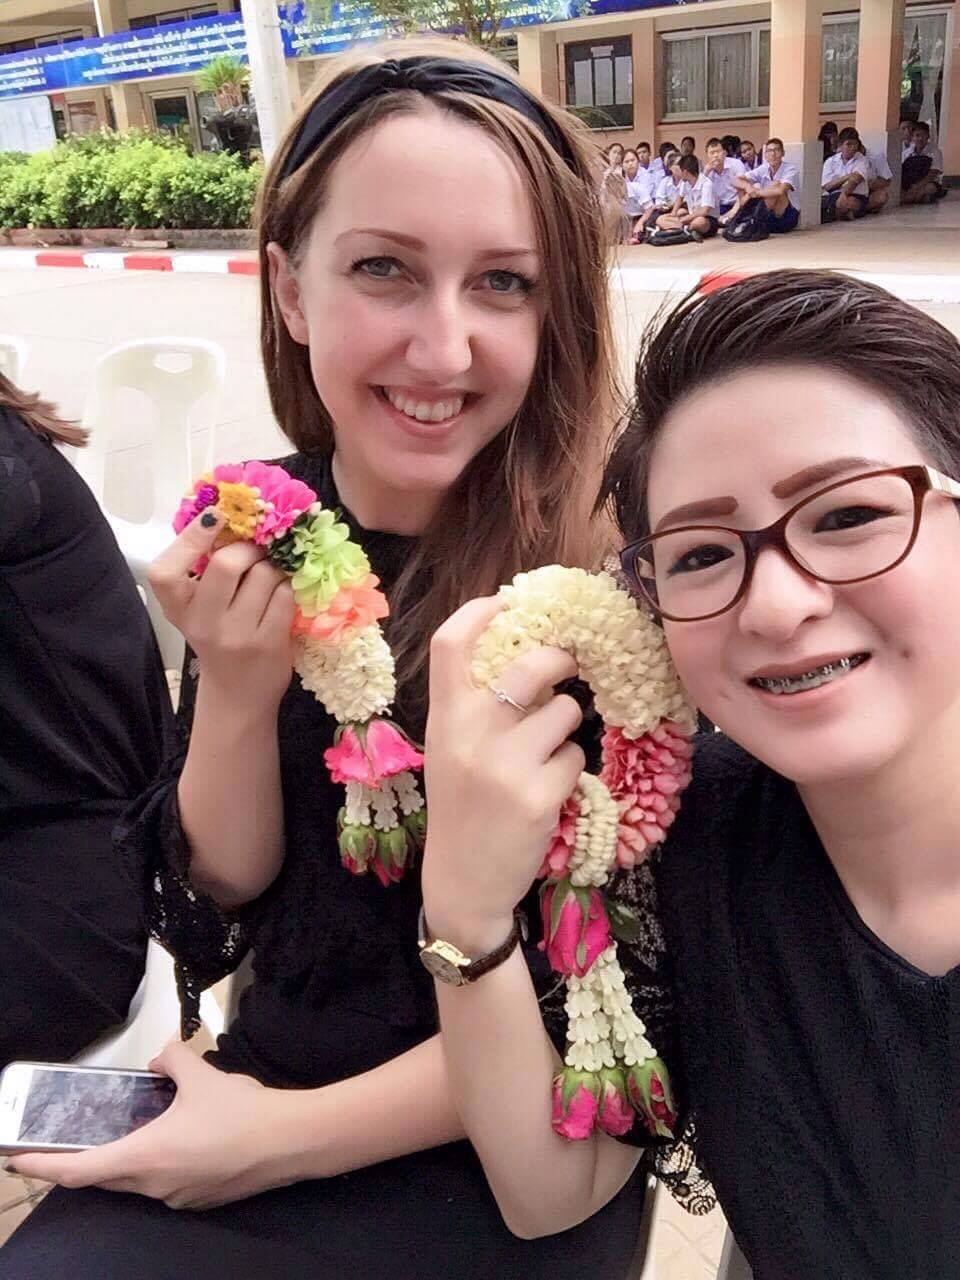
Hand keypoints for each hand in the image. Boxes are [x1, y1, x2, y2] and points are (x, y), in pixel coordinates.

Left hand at [8, 1044, 305, 1209]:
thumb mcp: (201, 1073)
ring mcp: (177, 1198)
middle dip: (85, 1161)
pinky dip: (157, 1164)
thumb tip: (159, 1057)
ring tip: (134, 1130)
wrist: (290, 1141)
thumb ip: (171, 1059)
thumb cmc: (240, 1111)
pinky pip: (164, 1184)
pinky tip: (179, 1140)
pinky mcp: (200, 1200)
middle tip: (70, 1142)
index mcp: (144, 1157)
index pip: (78, 1170)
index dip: (43, 1166)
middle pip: (105, 1178)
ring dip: (127, 1160)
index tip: (18, 1160)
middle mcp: (154, 1186)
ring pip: (137, 1181)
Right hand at [148, 509, 294, 710]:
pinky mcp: (268, 643)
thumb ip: (204, 571)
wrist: (238, 694)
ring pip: (264, 575)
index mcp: (177, 609)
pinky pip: (285, 595)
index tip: (215, 516)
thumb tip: (229, 517)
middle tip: (256, 551)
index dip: (190, 538)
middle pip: (226, 564)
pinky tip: (281, 598)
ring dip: (273, 569)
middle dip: (249, 548)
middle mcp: (202, 623)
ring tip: (270, 579)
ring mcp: (236, 635)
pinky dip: (289, 589)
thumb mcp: (199, 609)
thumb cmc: (219, 638)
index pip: (166, 572)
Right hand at [421, 597, 584, 953]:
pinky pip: (575, 757)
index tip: (508, 602)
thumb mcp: (449, 750)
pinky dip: (570, 767)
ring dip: (567, 726)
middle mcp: (470, 735)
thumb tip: (527, 653)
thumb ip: (473, 706)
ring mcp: (505, 765)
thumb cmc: (460, 809)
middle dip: (561, 659)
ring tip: (547, 752)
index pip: (450, 644)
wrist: (462, 882)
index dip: (481, 611)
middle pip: (531, 665)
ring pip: (566, 712)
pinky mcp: (537, 796)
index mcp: (443, 718)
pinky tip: (550, 787)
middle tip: (569, 664)